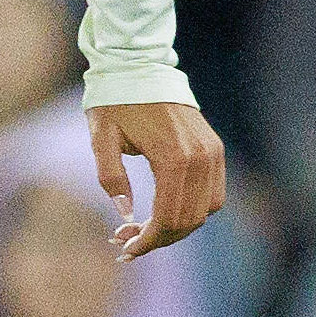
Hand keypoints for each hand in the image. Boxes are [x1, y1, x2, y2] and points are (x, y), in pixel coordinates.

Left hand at [86, 99, 226, 257]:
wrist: (139, 66)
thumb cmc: (114, 102)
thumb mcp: (101, 138)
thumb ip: (111, 178)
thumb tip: (126, 214)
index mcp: (173, 157)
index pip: (168, 218)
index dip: (148, 242)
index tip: (125, 250)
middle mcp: (200, 157)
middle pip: (189, 220)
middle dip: (158, 239)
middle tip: (126, 241)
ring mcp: (212, 153)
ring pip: (205, 211)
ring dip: (176, 227)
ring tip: (142, 229)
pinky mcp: (215, 149)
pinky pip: (213, 194)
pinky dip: (192, 210)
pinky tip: (163, 211)